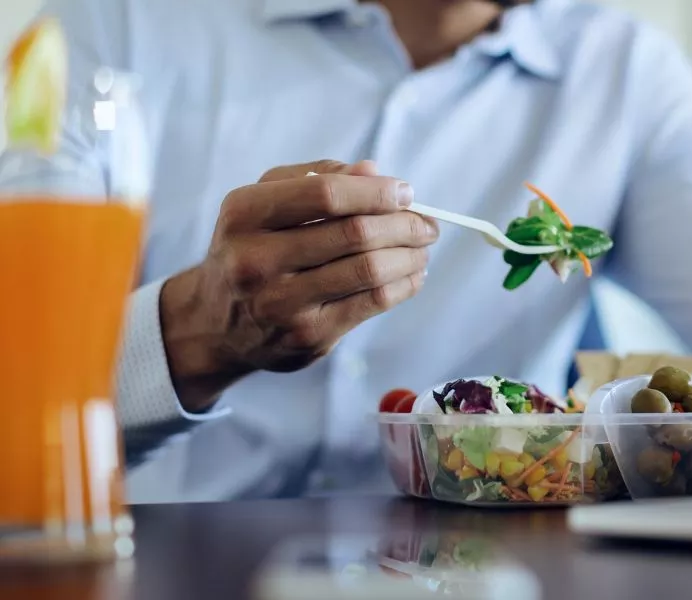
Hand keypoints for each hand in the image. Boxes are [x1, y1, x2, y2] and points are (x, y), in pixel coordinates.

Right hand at [160, 160, 437, 411]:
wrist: (216, 323)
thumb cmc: (252, 248)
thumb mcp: (266, 203)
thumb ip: (316, 178)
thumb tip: (375, 172)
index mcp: (244, 213)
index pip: (326, 193)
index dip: (376, 191)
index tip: (406, 192)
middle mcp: (256, 259)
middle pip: (355, 233)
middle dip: (404, 224)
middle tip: (428, 223)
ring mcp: (281, 302)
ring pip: (369, 271)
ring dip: (410, 255)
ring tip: (423, 248)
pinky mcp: (307, 336)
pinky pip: (372, 304)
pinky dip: (404, 285)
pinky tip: (413, 275)